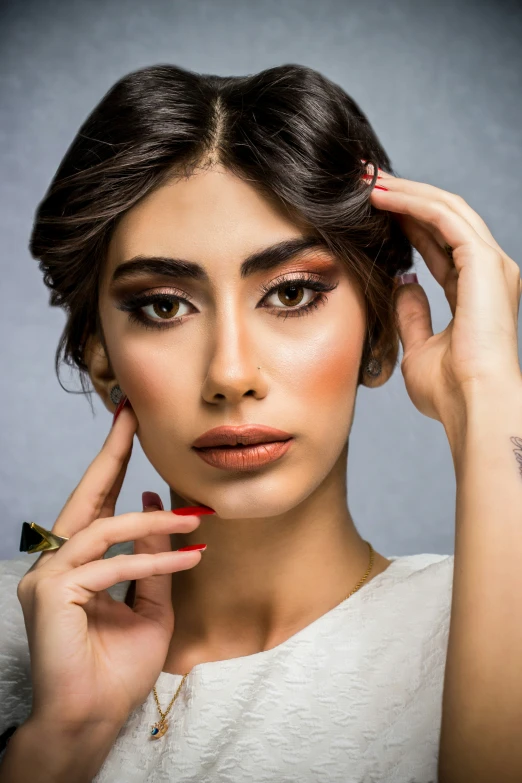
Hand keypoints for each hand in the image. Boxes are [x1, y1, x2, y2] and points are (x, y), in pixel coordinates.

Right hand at [16, 401, 212, 730]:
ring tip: (196, 519)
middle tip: (132, 416)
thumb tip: (160, 513)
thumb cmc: (119, 667)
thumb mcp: (151, 606)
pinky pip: (112, 564)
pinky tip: (187, 560)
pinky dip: (152, 561)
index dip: (112, 464)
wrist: (96, 718)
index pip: (95, 504)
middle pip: (85, 496)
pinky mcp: (52, 593)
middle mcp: (56, 563)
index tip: (130, 425)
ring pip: (105, 528)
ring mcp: (48, 577)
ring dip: (155, 522)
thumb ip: (154, 561)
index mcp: (77, 562)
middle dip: (111, 452)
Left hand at [363, 164, 521, 424]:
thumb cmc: (450, 392)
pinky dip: (411, 202)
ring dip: (403, 192)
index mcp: (475, 293)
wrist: (474, 405)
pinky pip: (443, 217)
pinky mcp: (485, 261)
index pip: (438, 244)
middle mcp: (488, 272)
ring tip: (365, 179)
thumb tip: (401, 287)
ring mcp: (491, 264)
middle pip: (442, 218)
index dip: (404, 223)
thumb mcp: (419, 349)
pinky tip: (379, 194)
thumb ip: (412, 316)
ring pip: (445, 209)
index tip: (369, 210)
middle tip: (362, 181)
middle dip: (402, 197)